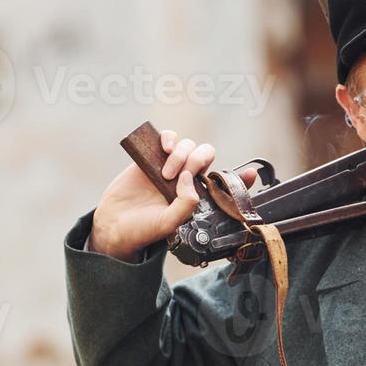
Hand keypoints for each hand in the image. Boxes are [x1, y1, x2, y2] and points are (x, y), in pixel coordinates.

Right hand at [90, 129, 256, 261]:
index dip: (240, 177)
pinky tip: (163, 148)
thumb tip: (191, 182)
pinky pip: (169, 137)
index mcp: (198, 196)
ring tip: (165, 174)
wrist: (114, 225)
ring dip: (181, 154)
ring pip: (188, 145)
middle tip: (179, 177)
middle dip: (197, 160)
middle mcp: (187, 179)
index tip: (251, 173)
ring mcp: (171, 166)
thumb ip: (186, 205)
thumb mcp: (170, 223)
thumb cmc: (145, 228)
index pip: (224, 182)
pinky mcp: (152, 156)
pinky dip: (170, 137)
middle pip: (206, 155)